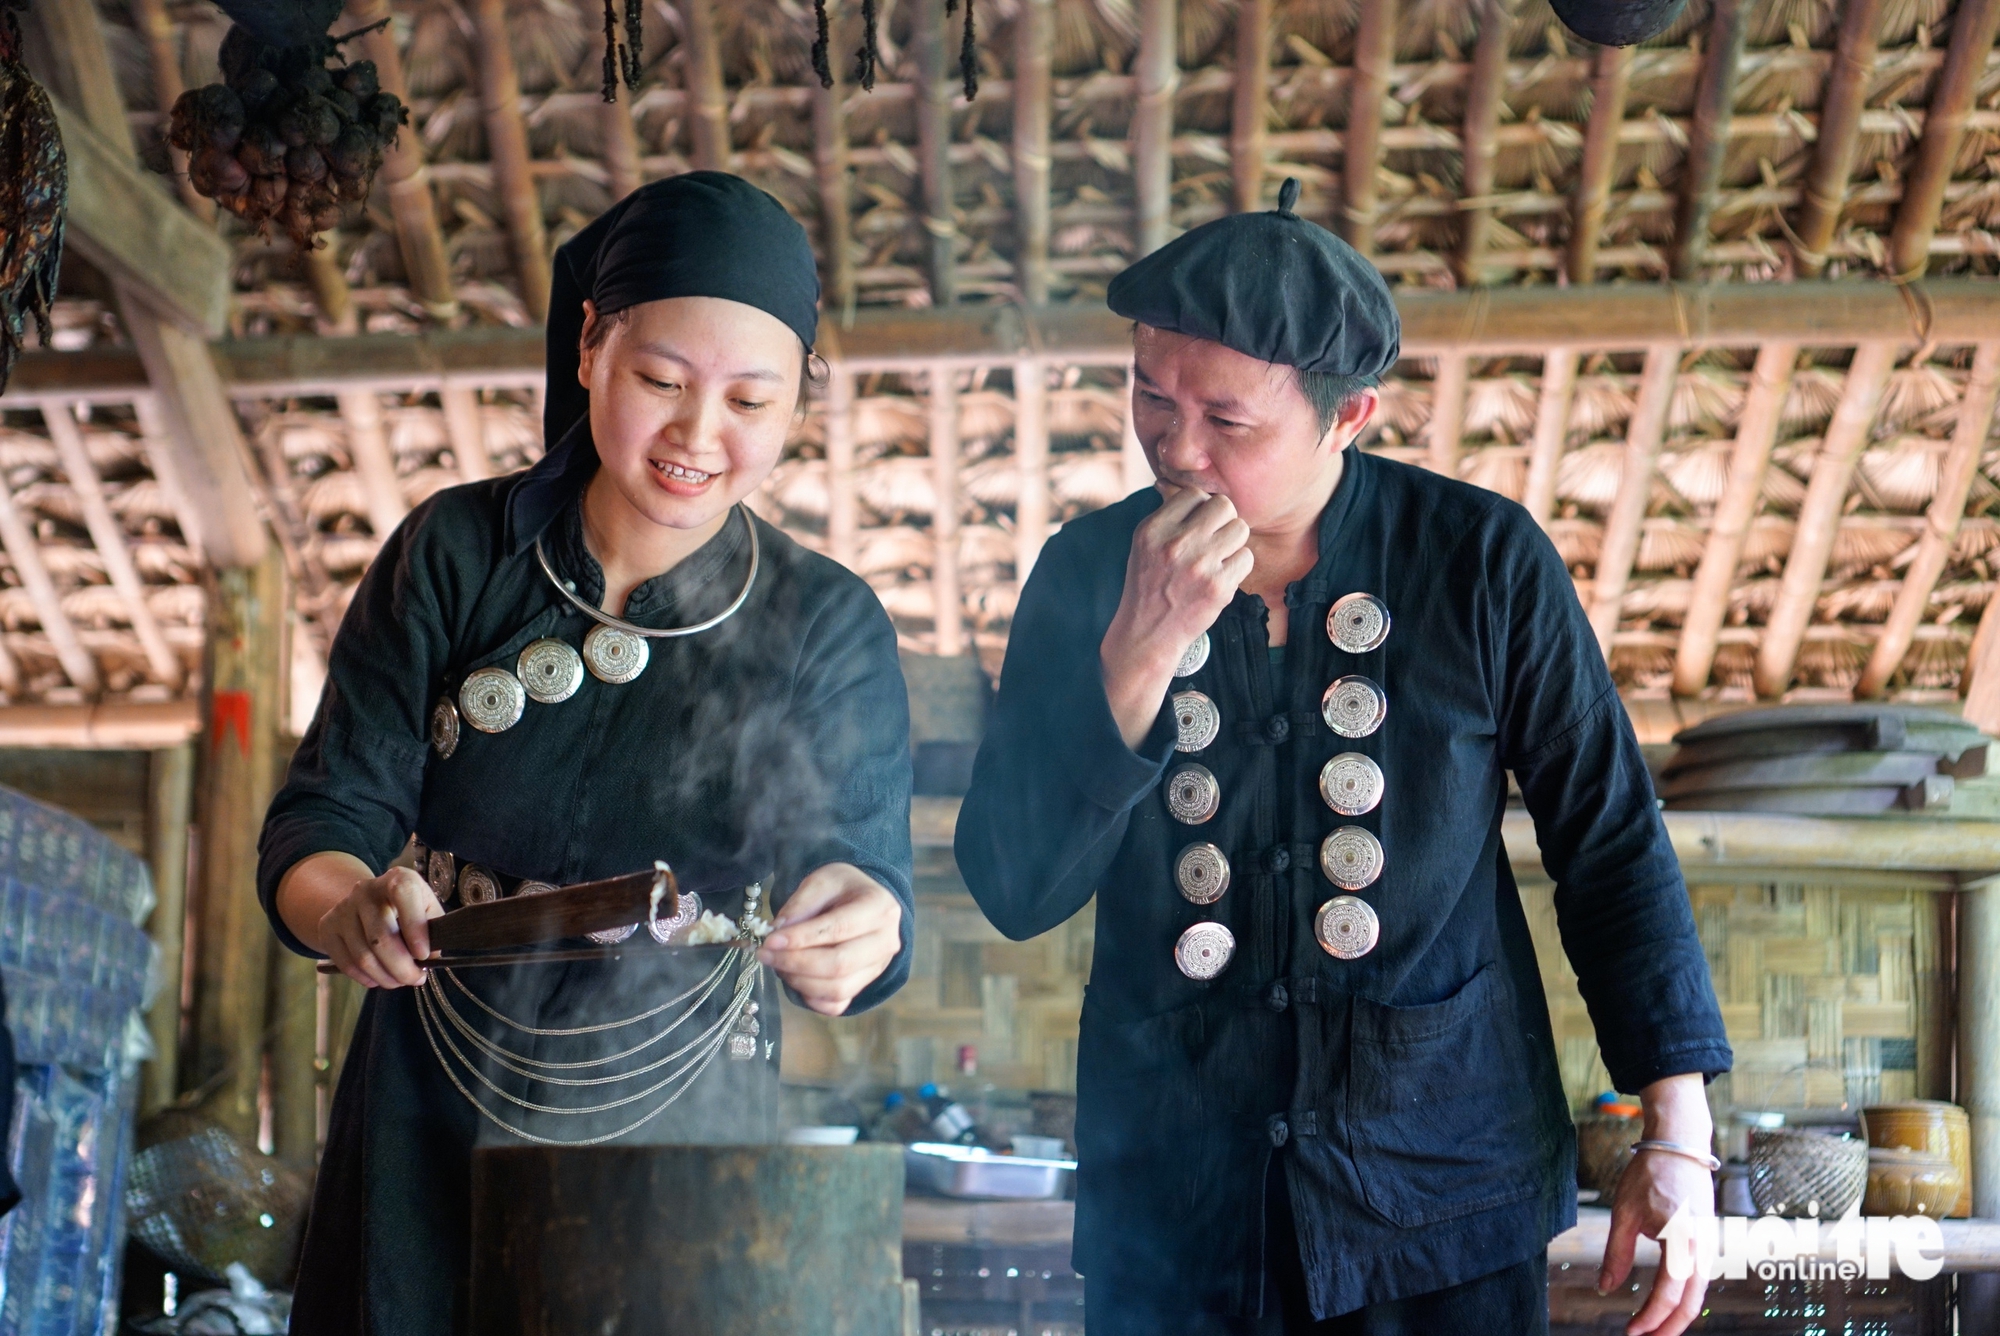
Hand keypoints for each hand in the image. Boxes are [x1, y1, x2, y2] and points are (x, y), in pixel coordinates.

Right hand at [317, 866, 443, 989]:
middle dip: (402, 967)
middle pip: (380, 937)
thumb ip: (433, 928)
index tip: (424, 955)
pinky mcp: (327, 927)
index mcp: (397, 878)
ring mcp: (342, 908)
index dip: (415, 928)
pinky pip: (346, 963)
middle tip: (415, 979)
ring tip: (399, 980)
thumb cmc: (406, 907)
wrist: (368, 901)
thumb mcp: (426, 907)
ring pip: (363, 956)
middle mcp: (366, 890)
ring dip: (385, 977)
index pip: (403, 895)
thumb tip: (431, 958)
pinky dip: (365, 978)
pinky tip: (378, 978)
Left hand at [757, 863, 901, 1016]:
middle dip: (796, 963)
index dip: (802, 938)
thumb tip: (779, 931)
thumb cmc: (844, 889)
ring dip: (799, 981)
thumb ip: (801, 902)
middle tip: (766, 954)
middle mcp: (886, 942)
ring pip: (837, 989)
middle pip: (839, 964)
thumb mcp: (823, 880)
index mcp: (880, 909)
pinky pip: (837, 1004)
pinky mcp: (865, 985)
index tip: (771, 940)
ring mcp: (878, 968)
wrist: (864, 902)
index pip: (839, 929)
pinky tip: (795, 977)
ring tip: (778, 963)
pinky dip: (811, 997)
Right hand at [1099, 485, 1253, 747]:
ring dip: (1233, 542)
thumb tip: (1180, 485)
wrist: (1147, 634)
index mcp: (1153, 530)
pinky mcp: (1218, 588)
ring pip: (1240, 529)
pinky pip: (1247, 557)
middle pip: (1223, 506)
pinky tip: (1222, 575)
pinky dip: (1238, 565)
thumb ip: (1166, 516)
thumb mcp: (1144, 545)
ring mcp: (1199, 566)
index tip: (1198, 523)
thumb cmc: (1149, 585)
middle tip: (1214, 538)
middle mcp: (1175, 544)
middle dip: (1223, 520)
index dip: (1201, 507)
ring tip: (1218, 557)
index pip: (1194, 495)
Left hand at [1598, 1074, 1714, 1335]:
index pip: (1668, 1293)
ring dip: (1677, 1315)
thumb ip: (1616, 1254)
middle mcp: (1703, 1247)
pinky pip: (1699, 1278)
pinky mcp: (1708, 1241)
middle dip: (1669, 1327)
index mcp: (1682, 1240)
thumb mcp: (1624, 1213)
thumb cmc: (1648, 1175)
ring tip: (1653, 1329)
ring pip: (1698, 1293)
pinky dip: (1684, 1296)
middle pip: (1691, 1302)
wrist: (1679, 1145)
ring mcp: (1710, 1245)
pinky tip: (1666, 1305)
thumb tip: (1605, 1289)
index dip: (1650, 1318)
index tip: (1631, 1332)